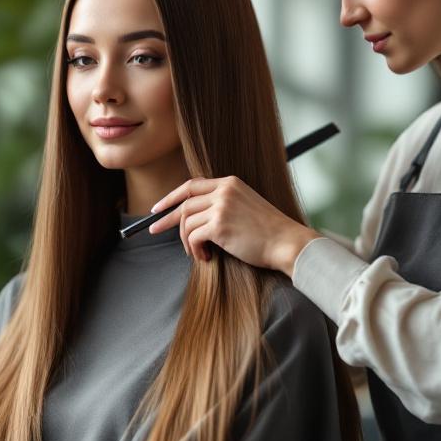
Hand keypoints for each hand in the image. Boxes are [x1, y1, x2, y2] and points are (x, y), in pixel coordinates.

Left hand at [148, 176, 318, 275]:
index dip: (171, 197)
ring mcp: (221, 207)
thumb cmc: (268, 231)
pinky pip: (193, 237)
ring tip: (198, 253)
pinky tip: (205, 257)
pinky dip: (194, 250)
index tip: (157, 208)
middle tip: (154, 230)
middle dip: (166, 219)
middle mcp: (224, 191)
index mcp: (230, 183)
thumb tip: (195, 216)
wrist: (286, 242)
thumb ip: (223, 203)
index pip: (191, 185)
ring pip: (186, 222)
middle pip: (184, 204)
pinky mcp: (219, 226)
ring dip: (186, 241)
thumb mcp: (246, 205)